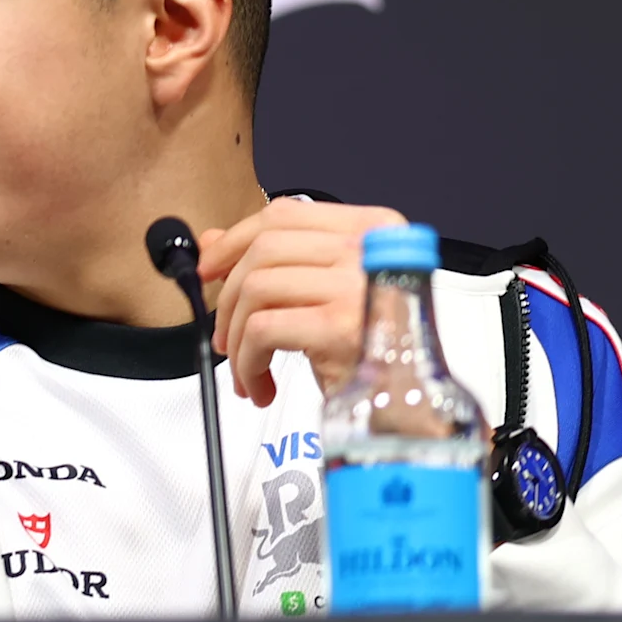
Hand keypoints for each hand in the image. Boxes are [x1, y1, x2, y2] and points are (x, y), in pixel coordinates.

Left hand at [194, 198, 403, 404]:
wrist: (411, 406)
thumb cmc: (372, 350)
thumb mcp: (325, 294)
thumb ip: (276, 261)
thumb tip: (212, 240)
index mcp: (374, 231)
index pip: (286, 214)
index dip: (235, 240)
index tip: (209, 267)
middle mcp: (371, 250)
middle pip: (265, 249)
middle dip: (228, 296)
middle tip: (225, 332)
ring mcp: (357, 286)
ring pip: (256, 288)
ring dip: (236, 336)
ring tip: (245, 365)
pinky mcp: (340, 327)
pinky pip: (263, 330)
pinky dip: (247, 361)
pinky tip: (259, 383)